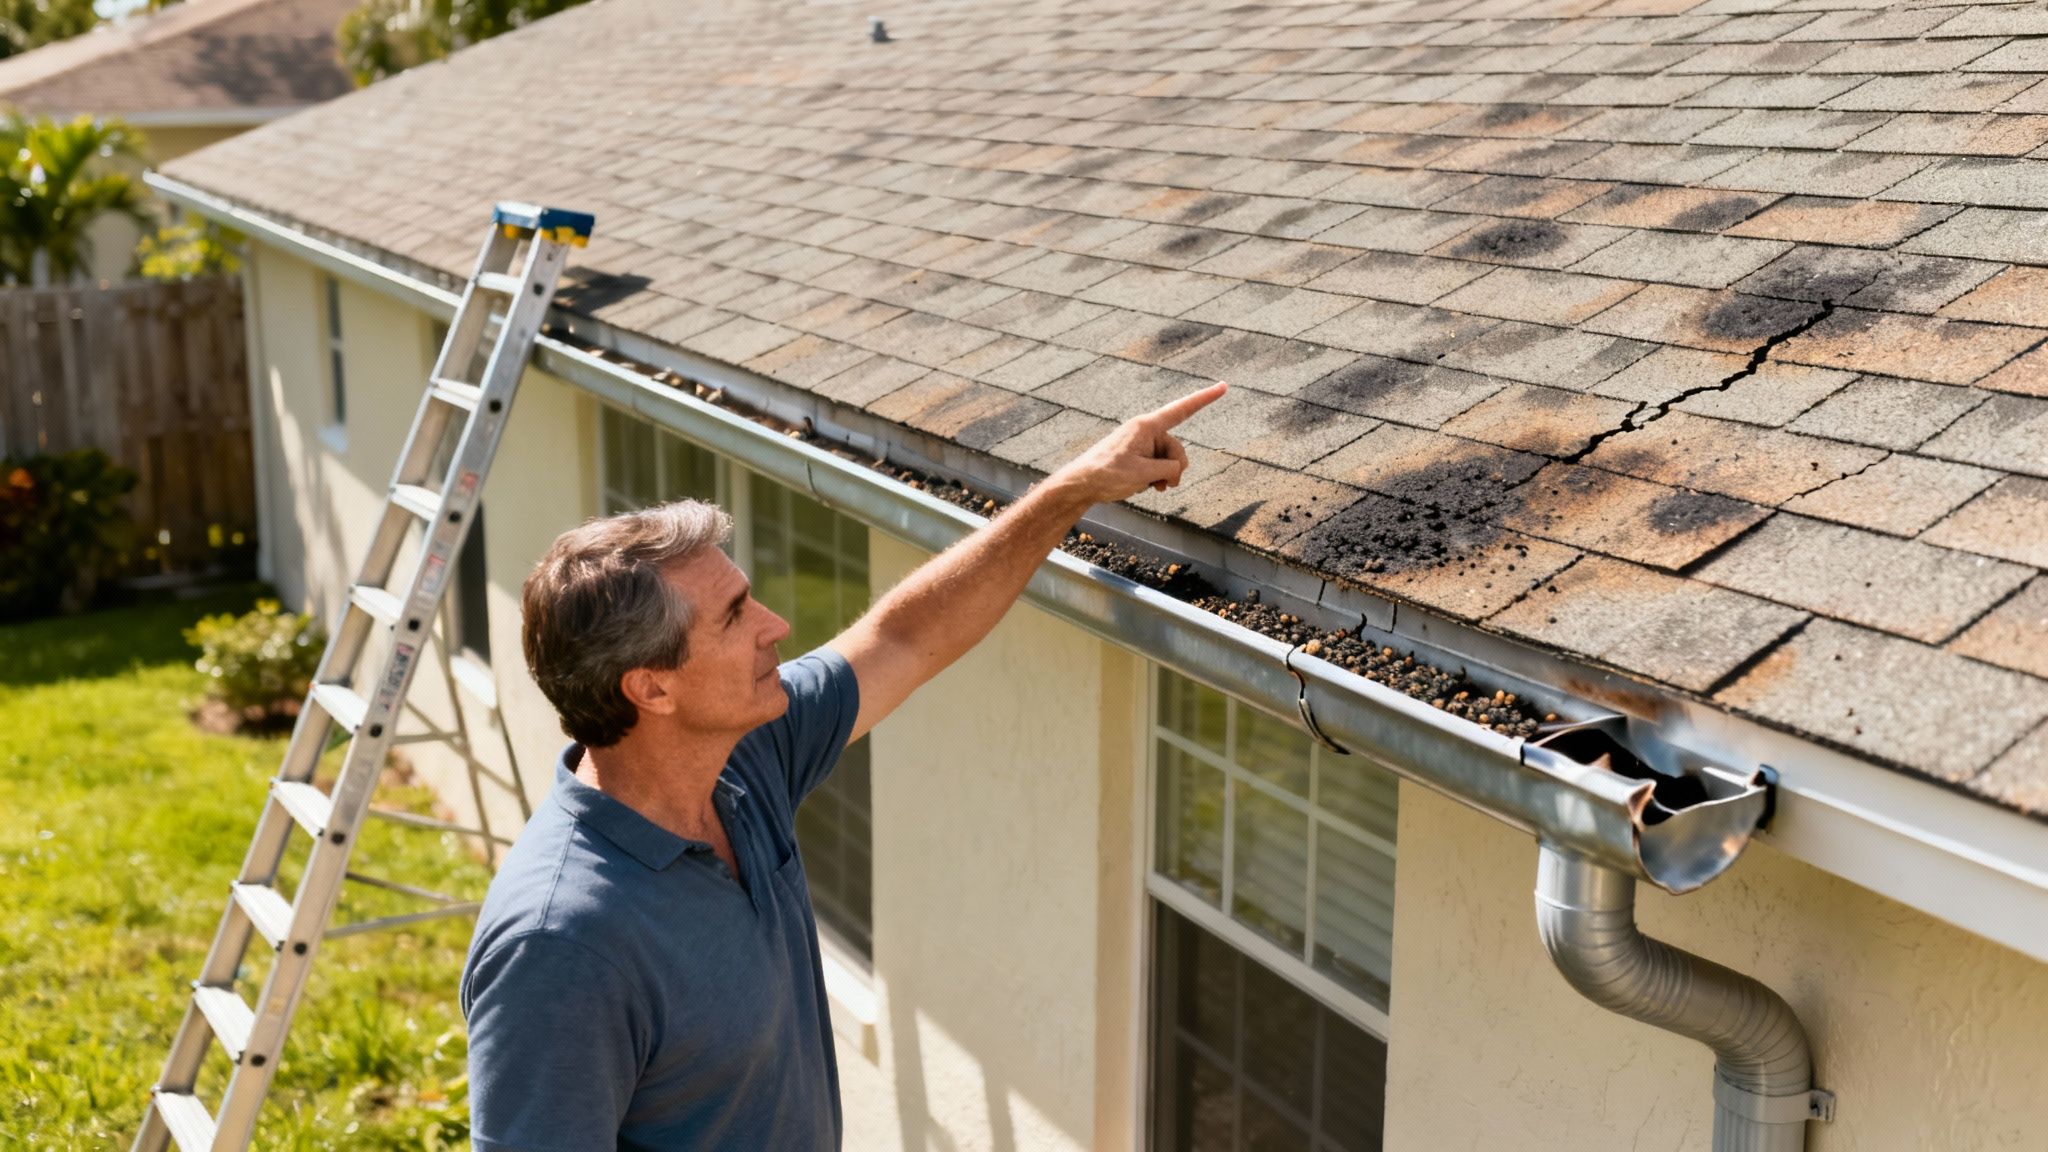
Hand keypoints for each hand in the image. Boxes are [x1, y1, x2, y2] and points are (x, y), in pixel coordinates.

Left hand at [1047, 381, 1227, 506]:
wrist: (1081, 484)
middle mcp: (1146, 431)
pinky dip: (1157, 478)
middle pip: (1177, 449)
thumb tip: (1175, 471)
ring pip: (1169, 461)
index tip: (1223, 386)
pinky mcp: (1138, 456)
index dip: (1204, 398)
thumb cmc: (1106, 474)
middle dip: (1174, 469)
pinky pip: (1158, 466)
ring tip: (1150, 487)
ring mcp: (1142, 444)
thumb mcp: (1142, 474)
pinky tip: (1146, 486)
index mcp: (1147, 426)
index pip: (1182, 409)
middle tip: (1161, 485)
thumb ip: (1167, 470)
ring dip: (1164, 476)